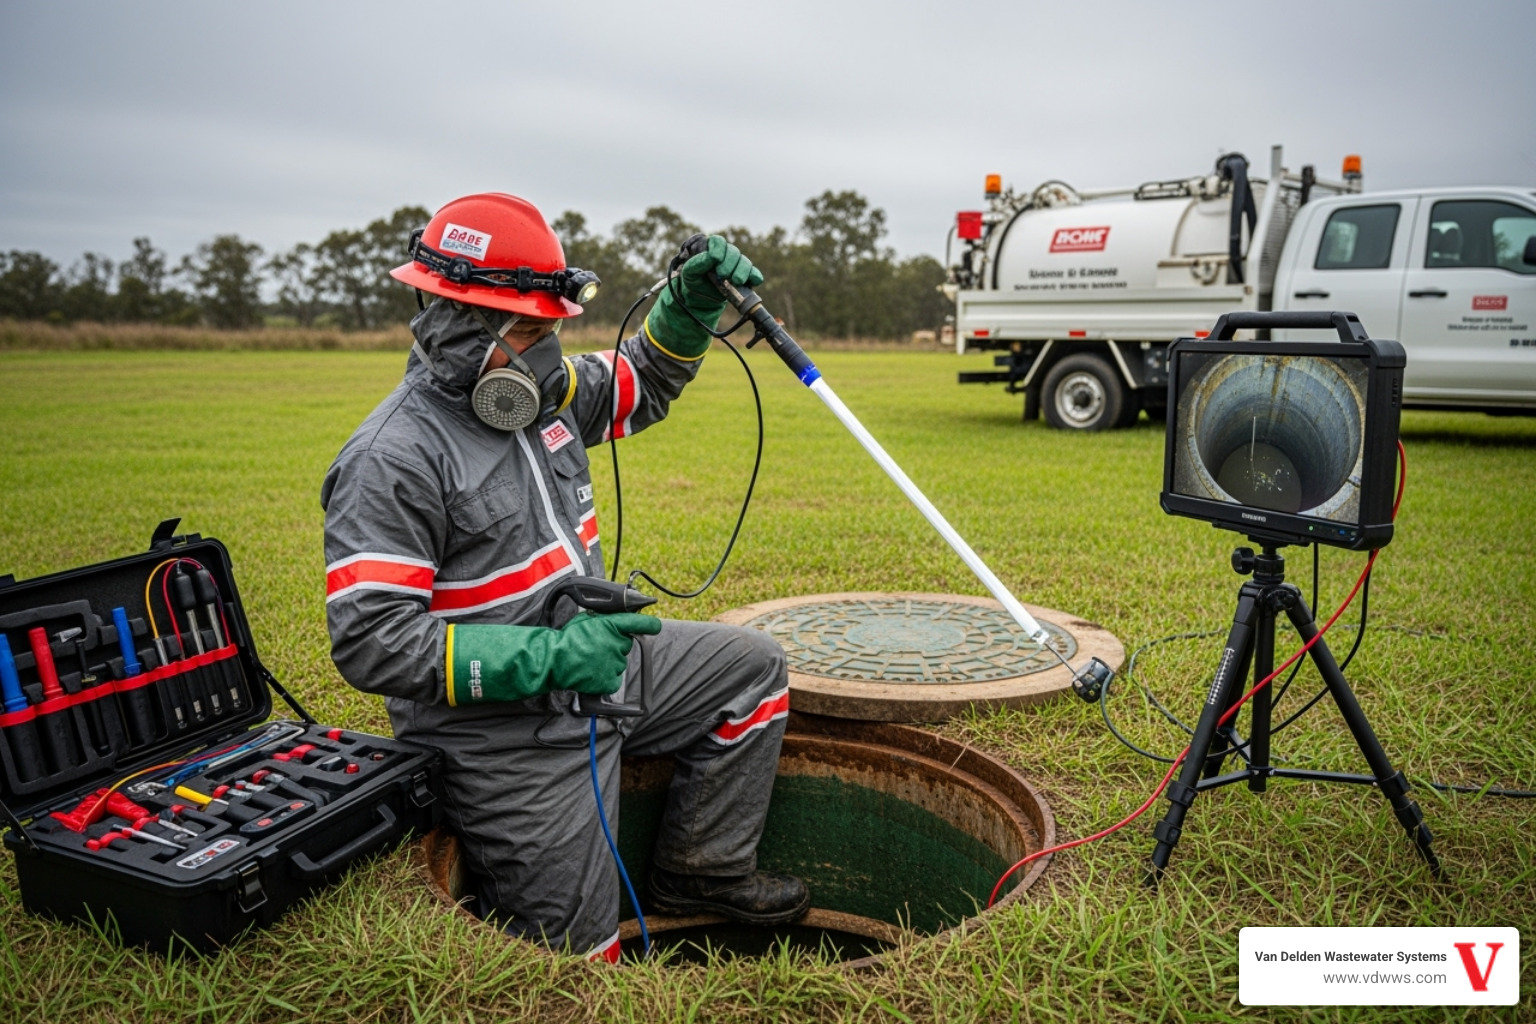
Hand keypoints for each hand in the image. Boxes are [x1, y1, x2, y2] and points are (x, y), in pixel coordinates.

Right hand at [444, 614, 661, 705]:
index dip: (649, 625)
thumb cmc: (566, 639)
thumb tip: (615, 621)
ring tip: (588, 660)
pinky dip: (604, 679)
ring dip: (608, 662)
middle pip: (625, 645)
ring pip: (619, 663)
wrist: (553, 660)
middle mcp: (616, 643)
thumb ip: (604, 620)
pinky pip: (613, 680)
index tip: (655, 626)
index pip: (637, 623)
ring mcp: (614, 662)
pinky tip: (591, 673)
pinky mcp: (609, 680)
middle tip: (595, 647)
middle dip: (614, 645)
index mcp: (611, 625)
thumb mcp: (586, 620)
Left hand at [679, 235, 763, 297]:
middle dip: (730, 263)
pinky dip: (754, 276)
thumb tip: (711, 256)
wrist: (700, 298)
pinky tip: (754, 280)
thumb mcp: (689, 273)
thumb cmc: (694, 281)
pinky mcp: (744, 277)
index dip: (719, 248)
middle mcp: (726, 254)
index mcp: (711, 248)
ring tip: (736, 281)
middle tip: (723, 275)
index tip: (716, 259)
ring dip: (742, 271)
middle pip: (733, 252)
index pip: (718, 242)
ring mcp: (736, 265)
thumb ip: (697, 263)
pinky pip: (753, 273)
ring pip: (744, 262)